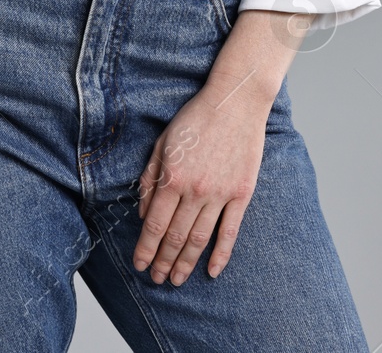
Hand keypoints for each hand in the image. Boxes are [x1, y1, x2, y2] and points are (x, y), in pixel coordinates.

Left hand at [132, 82, 269, 285]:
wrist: (235, 103)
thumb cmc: (195, 119)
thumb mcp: (162, 144)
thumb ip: (150, 179)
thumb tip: (144, 214)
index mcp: (172, 178)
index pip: (155, 225)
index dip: (146, 249)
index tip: (139, 265)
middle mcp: (195, 191)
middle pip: (176, 237)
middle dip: (163, 261)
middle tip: (156, 279)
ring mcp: (220, 194)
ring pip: (200, 238)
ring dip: (186, 263)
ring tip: (176, 280)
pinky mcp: (241, 193)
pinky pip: (230, 231)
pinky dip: (221, 254)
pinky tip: (212, 271)